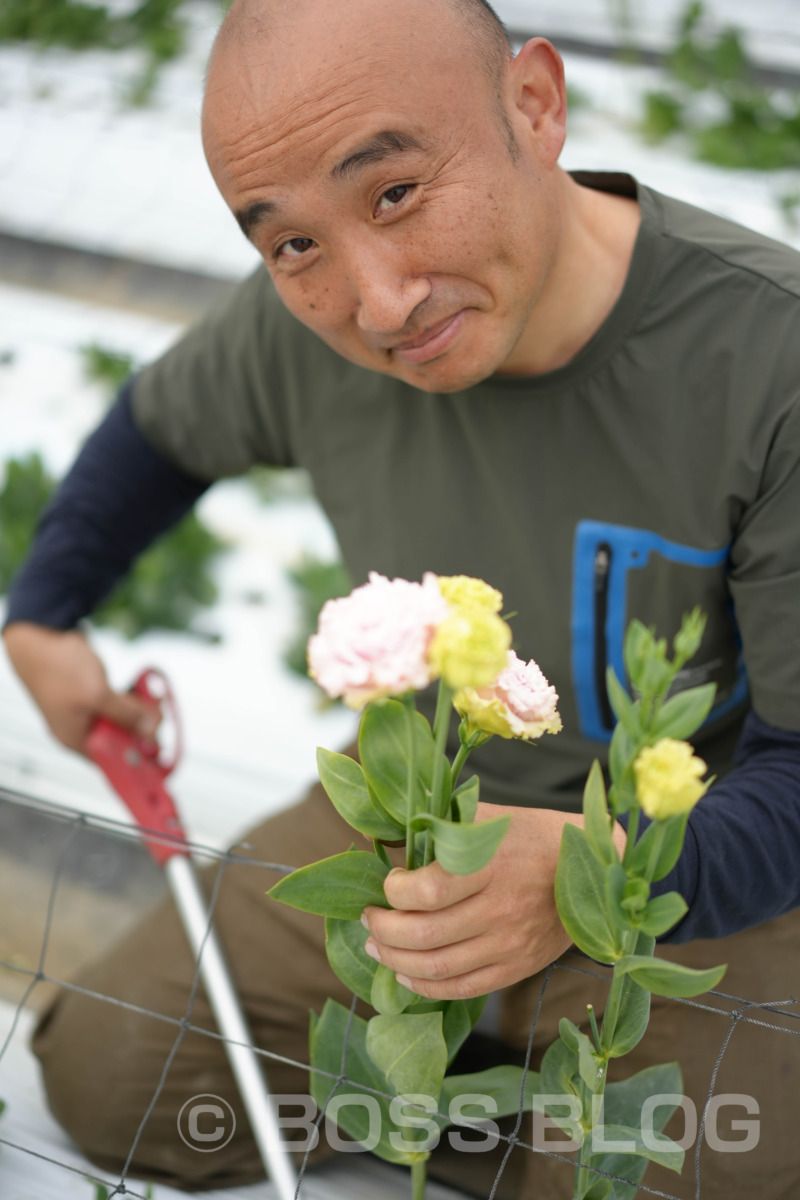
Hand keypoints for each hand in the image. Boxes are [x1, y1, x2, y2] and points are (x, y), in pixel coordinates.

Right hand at [2, 622, 159, 754]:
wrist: (40, 637)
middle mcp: (80, 729)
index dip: (136, 758)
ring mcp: (84, 712)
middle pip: (118, 740)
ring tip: (157, 701)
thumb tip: (151, 731)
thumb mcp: (98, 695)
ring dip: (140, 713)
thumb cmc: (61, 669)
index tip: (160, 748)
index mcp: (76, 739)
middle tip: (160, 716)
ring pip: (119, 720)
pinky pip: (116, 704)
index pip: (110, 761)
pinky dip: (131, 700)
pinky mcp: (90, 696)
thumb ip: (126, 715)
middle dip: (142, 729)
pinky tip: (145, 692)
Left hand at [361, 802, 625, 999]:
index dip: (395, 892)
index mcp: (490, 865)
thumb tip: (381, 835)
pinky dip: (426, 987)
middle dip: (383, 930)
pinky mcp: (517, 967)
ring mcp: (509, 943)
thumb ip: (438, 827)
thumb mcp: (487, 817)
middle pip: (425, 934)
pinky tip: (405, 975)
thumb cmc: (529, 835)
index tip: (388, 883)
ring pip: (438, 967)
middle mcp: (499, 908)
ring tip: (376, 947)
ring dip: (395, 961)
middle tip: (368, 918)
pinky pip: (463, 988)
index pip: (428, 892)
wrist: (588, 868)